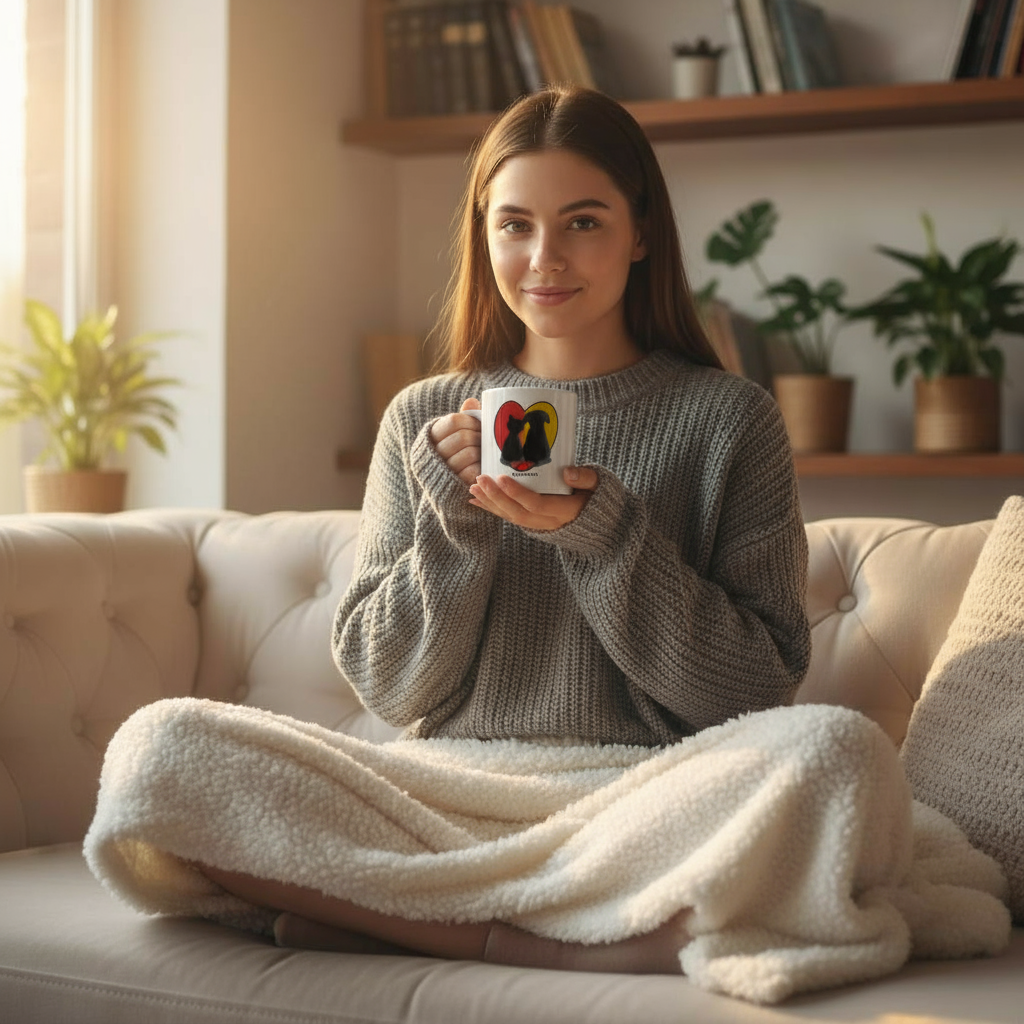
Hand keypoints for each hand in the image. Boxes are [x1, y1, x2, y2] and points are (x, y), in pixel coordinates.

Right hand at [430, 398, 481, 485]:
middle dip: (478, 437)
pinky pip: (472, 471)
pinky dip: (479, 467)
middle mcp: (431, 455)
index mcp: (429, 438)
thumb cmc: (451, 459)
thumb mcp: (451, 438)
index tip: (479, 426)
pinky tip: (481, 467)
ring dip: (480, 452)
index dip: (471, 421)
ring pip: (469, 453)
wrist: (443, 493)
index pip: (454, 421)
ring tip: (483, 453)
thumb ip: (461, 421)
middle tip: (484, 440)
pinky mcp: (453, 487)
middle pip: (462, 437)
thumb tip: (472, 401)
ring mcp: (442, 471)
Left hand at [468, 467, 598, 530]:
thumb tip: (568, 473)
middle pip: (517, 513)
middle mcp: (550, 522)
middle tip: (479, 479)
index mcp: (566, 511)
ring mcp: (540, 525)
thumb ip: (586, 478)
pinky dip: (491, 509)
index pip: (537, 504)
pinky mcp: (532, 524)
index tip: (501, 478)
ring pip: (510, 517)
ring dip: (490, 503)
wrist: (601, 524)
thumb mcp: (600, 485)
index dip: (517, 493)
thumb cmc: (598, 497)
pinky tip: (475, 499)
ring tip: (473, 487)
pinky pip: (509, 518)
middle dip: (496, 497)